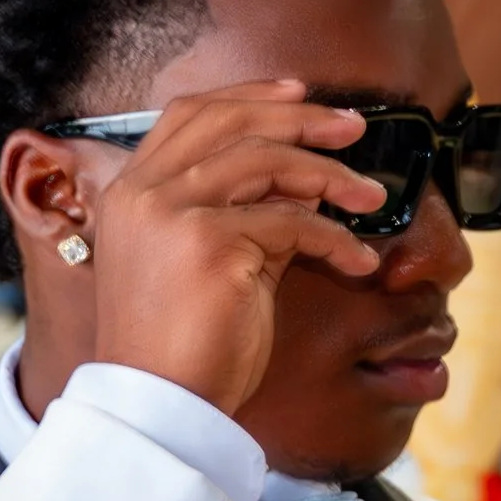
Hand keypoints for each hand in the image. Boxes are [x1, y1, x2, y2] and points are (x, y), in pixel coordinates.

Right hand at [83, 80, 386, 414]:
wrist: (156, 407)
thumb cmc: (179, 348)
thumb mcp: (199, 262)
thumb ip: (239, 214)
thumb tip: (305, 185)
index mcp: (129, 191)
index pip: (190, 114)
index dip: (249, 96)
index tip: (299, 94)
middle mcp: (144, 192)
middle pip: (231, 122)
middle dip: (301, 117)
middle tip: (353, 126)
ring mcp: (174, 212)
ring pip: (268, 161)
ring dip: (332, 175)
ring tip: (370, 198)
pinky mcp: (212, 243)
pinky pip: (294, 222)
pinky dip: (336, 239)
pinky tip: (357, 261)